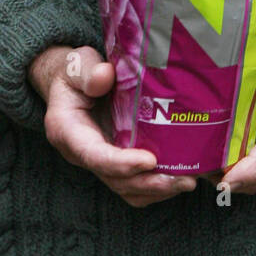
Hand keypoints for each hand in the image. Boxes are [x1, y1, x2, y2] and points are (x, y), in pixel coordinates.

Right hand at [28, 44, 197, 208]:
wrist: (71, 81)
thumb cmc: (74, 72)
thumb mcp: (77, 65)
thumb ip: (90, 72)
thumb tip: (106, 75)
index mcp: (68, 131)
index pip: (94, 156)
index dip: (122, 163)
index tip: (150, 160)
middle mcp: (81, 154)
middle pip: (114, 179)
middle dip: (148, 183)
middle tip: (183, 179)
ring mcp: (99, 161)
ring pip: (125, 188)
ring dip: (156, 190)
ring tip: (187, 181)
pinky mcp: (114, 160)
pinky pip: (132, 183)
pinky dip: (155, 186)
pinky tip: (178, 176)